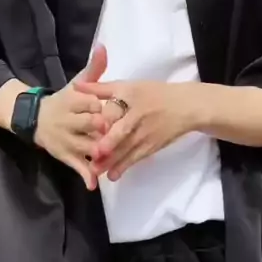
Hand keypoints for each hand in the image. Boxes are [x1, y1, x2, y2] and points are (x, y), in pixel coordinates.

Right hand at [35, 45, 107, 189]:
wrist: (34, 118)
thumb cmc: (64, 100)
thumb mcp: (77, 83)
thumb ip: (93, 69)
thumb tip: (103, 47)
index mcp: (72, 101)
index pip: (88, 102)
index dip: (102, 107)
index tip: (118, 110)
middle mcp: (67, 120)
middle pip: (87, 125)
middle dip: (102, 130)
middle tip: (120, 134)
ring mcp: (65, 139)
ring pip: (84, 147)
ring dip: (99, 155)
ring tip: (115, 160)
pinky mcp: (64, 155)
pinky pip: (75, 166)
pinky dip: (84, 175)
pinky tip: (93, 184)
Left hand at [74, 79, 201, 179]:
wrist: (185, 107)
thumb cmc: (153, 93)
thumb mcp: (128, 86)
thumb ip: (100, 88)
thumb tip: (75, 86)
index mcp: (130, 97)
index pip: (115, 108)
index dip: (103, 118)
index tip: (88, 125)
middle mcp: (138, 116)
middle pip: (122, 131)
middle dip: (108, 144)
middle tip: (93, 154)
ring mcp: (146, 133)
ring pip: (127, 148)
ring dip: (112, 160)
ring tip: (95, 170)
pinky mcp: (151, 146)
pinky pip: (136, 157)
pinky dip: (125, 166)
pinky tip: (113, 175)